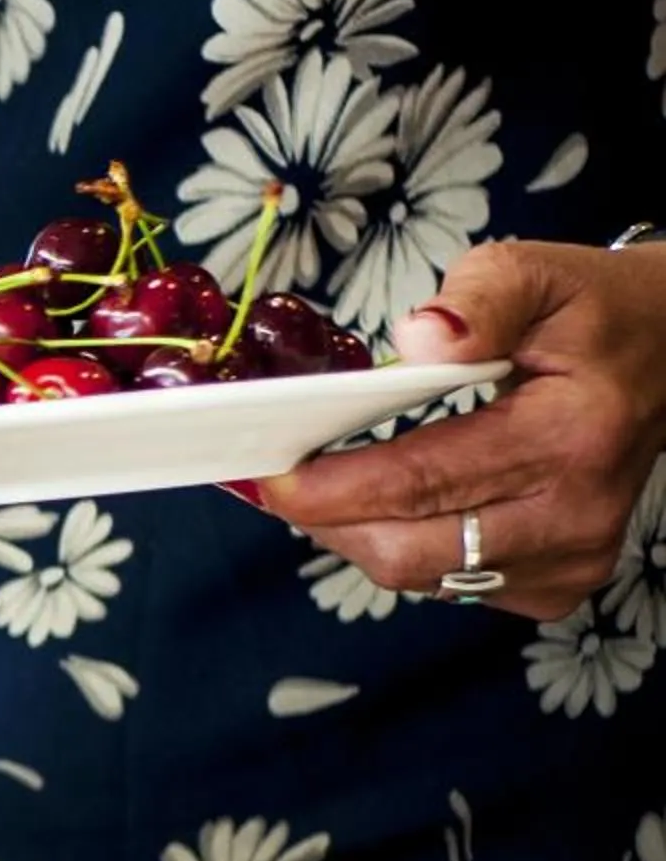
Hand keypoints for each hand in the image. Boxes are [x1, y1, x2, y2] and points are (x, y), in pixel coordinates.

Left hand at [256, 240, 665, 621]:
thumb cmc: (593, 314)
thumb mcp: (539, 275)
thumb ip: (477, 299)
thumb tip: (419, 339)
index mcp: (570, 437)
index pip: (421, 483)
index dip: (329, 489)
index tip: (266, 475)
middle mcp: (575, 515)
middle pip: (406, 551)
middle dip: (328, 518)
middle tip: (285, 478)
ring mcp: (571, 560)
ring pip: (419, 576)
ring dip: (358, 535)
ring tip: (334, 485)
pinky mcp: (559, 585)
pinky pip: (449, 584)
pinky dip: (405, 548)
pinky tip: (395, 506)